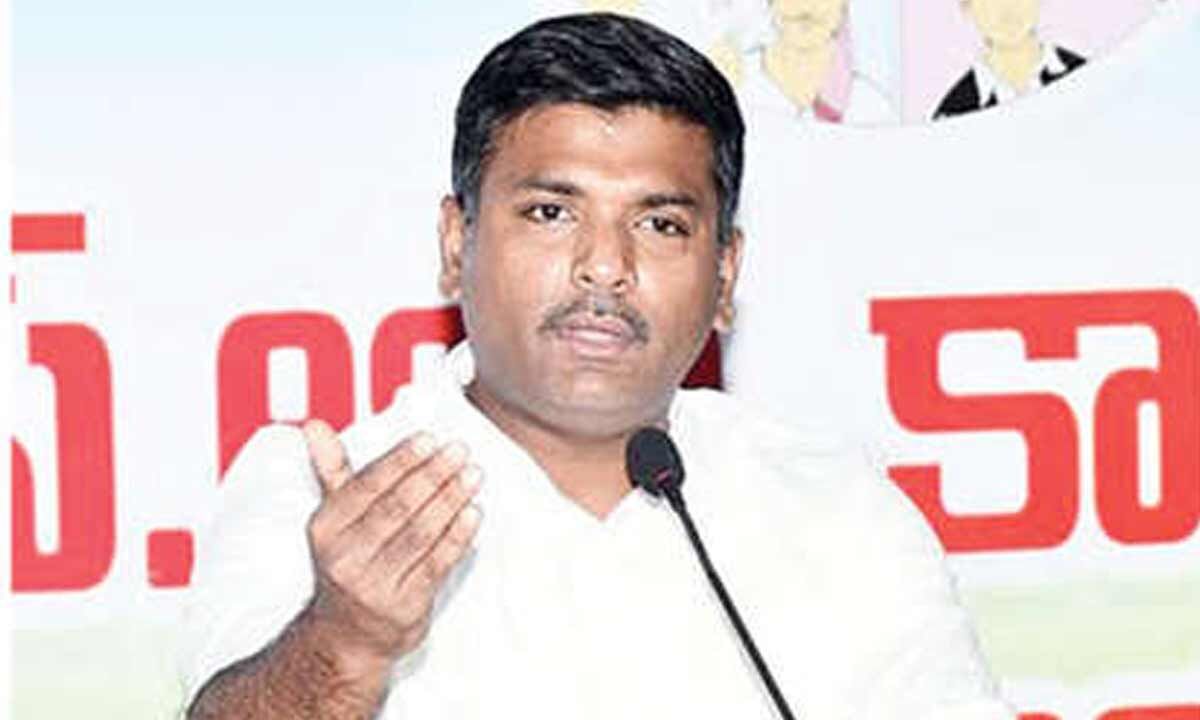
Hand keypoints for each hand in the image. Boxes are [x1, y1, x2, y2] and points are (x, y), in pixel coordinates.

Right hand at [300, 419, 482, 667]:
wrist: (347, 634)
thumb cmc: (348, 563)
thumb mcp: (333, 518)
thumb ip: (332, 470)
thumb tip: (314, 427)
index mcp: (326, 528)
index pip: (367, 486)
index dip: (401, 460)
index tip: (429, 438)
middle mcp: (346, 557)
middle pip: (398, 507)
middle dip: (433, 475)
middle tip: (459, 451)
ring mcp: (374, 585)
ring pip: (421, 534)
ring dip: (451, 500)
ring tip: (473, 475)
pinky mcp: (404, 606)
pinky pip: (437, 564)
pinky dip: (458, 536)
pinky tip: (473, 513)